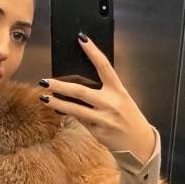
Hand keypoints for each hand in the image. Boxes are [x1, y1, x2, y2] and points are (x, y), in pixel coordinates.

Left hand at [39, 35, 156, 159]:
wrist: (140, 144)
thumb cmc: (129, 119)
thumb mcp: (121, 101)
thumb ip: (103, 93)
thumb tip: (77, 86)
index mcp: (119, 90)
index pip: (104, 66)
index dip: (93, 51)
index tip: (81, 38)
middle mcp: (112, 103)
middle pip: (81, 91)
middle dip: (60, 85)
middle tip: (45, 81)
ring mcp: (104, 118)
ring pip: (75, 109)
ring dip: (57, 103)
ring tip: (44, 98)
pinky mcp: (98, 131)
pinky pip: (80, 120)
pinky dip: (70, 115)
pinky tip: (59, 110)